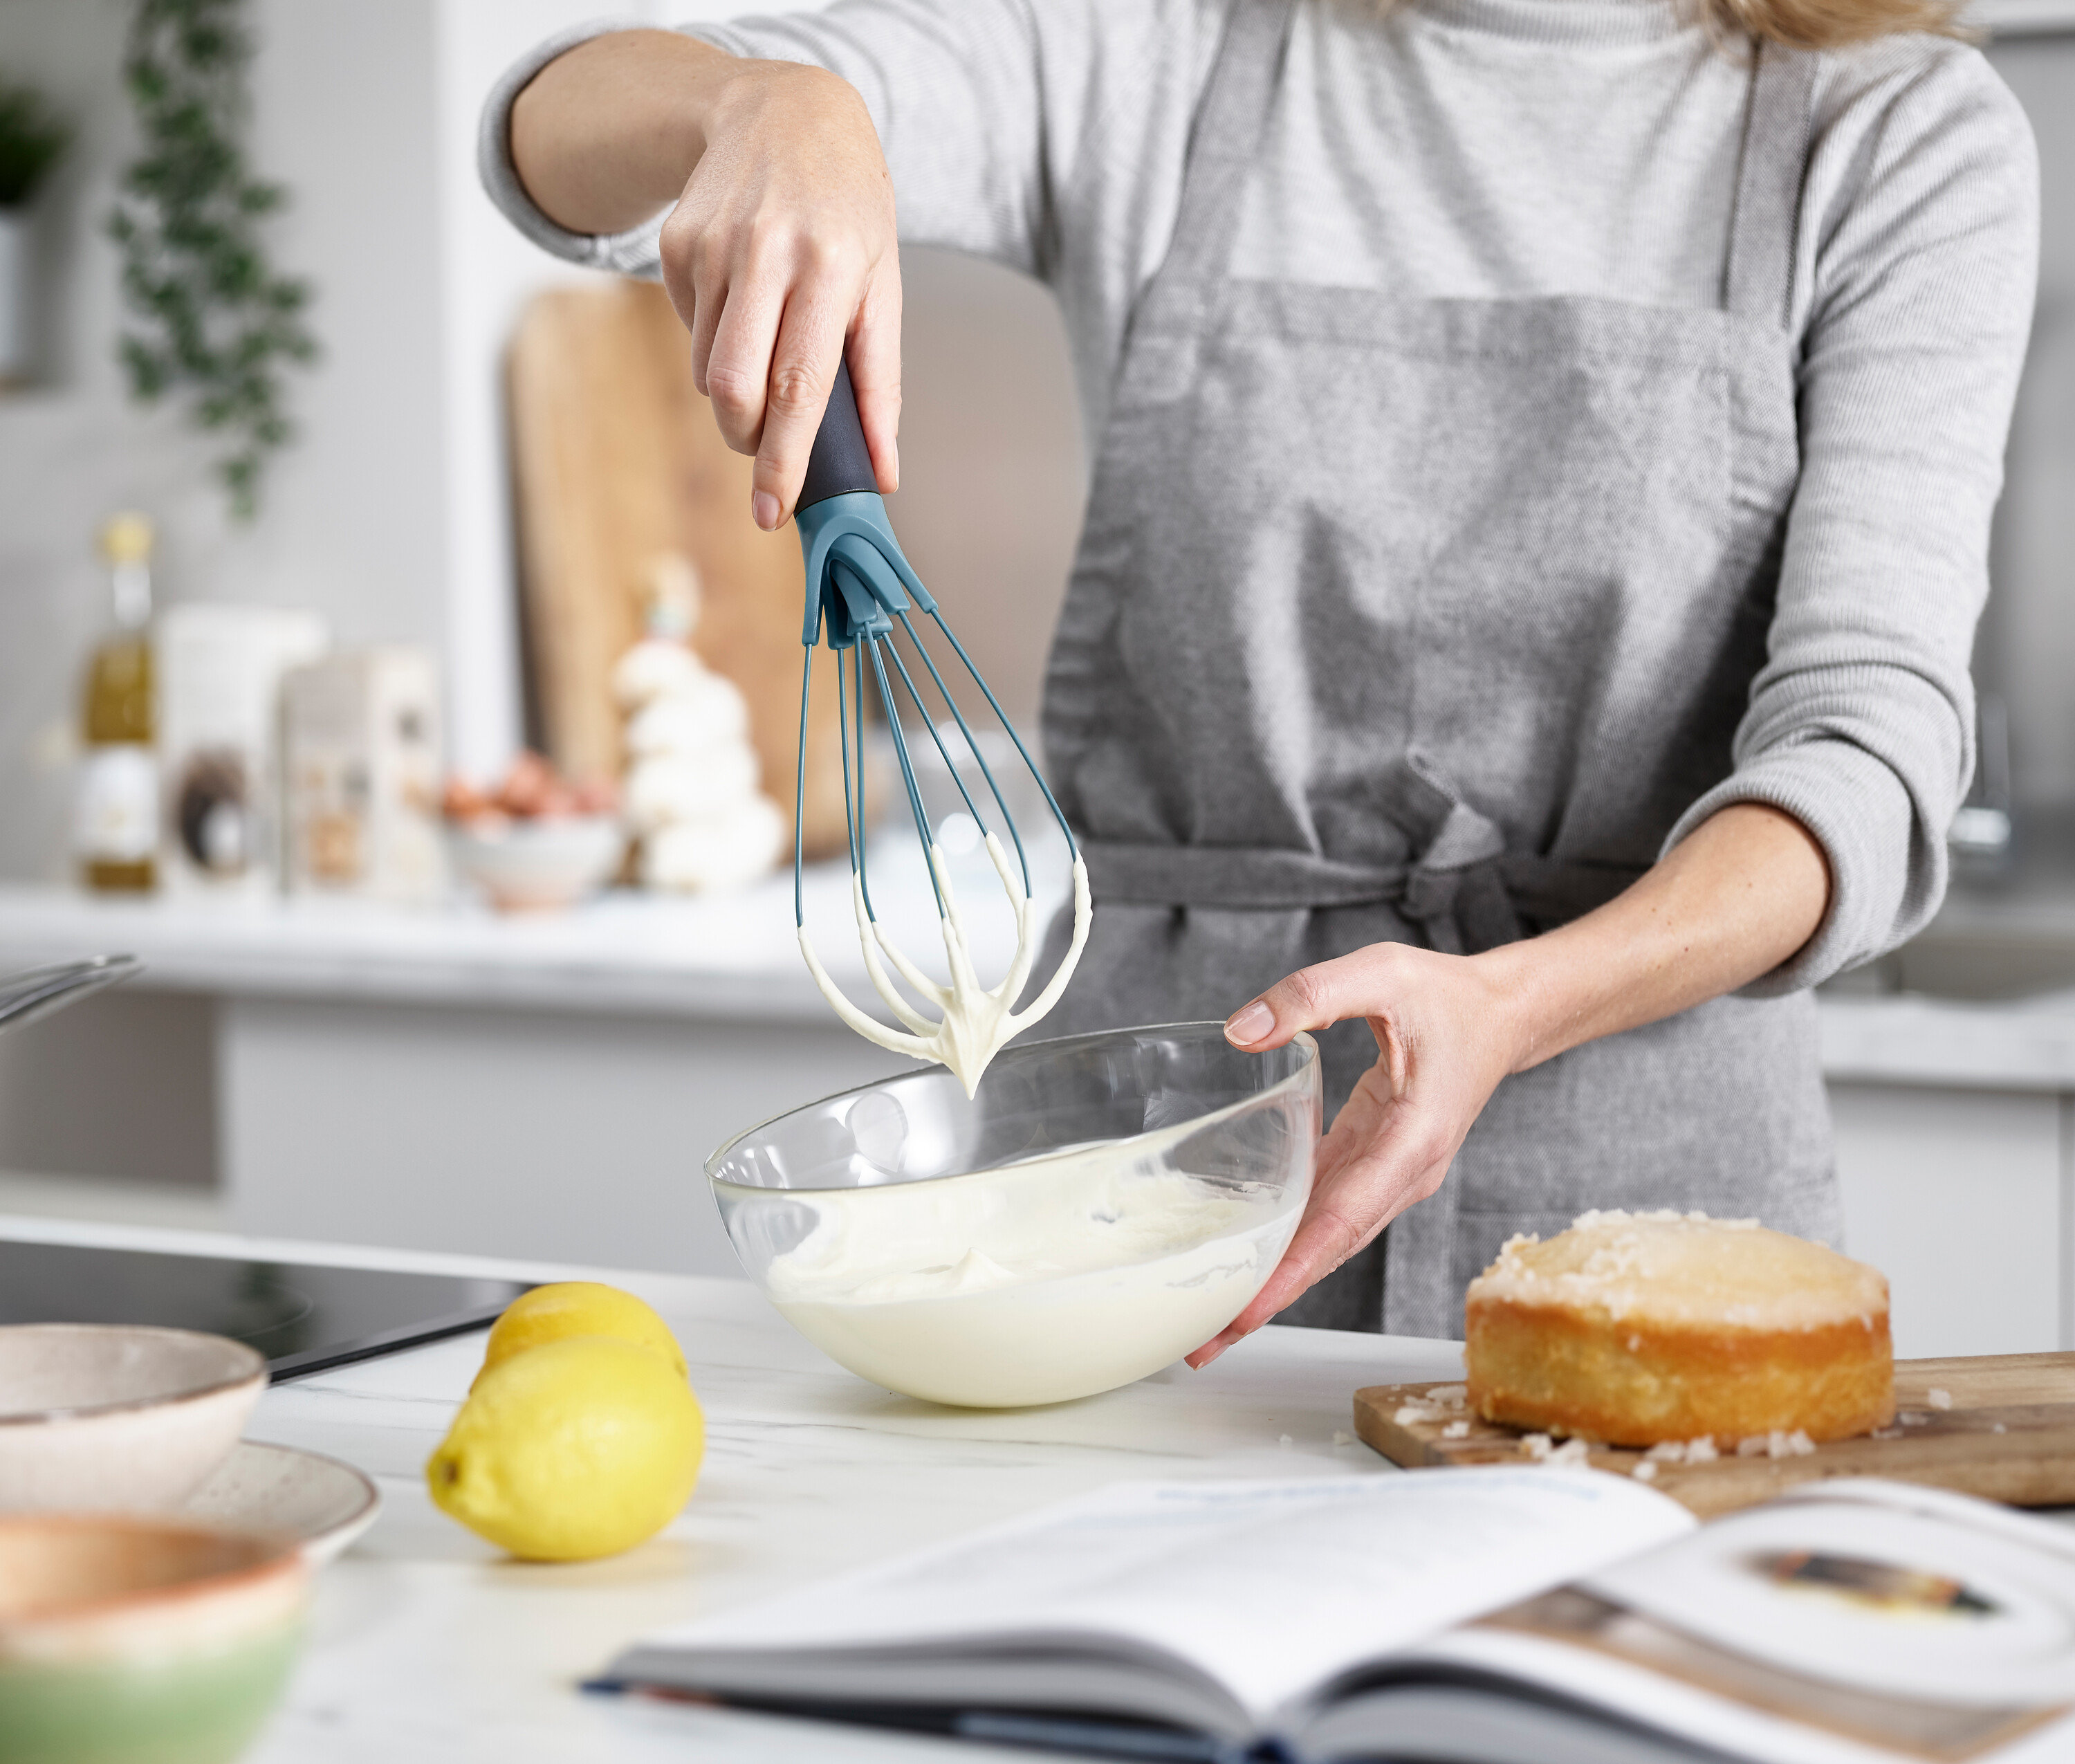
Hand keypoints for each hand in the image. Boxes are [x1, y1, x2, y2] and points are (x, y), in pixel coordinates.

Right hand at [658, 60, 900, 530]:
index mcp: (831, 267)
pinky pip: (689, 331)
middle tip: (765, 442)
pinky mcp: (676, 243)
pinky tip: (744, 299)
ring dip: (735, 389)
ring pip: (707, 369)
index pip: (800, 385)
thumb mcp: (884, 285)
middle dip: (745, 437)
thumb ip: (881, 385)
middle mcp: (767, 252)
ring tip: (768, 341)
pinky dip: (716, 341)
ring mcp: (713, 246)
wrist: (785, 112)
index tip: (771, 511)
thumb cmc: (849, 211)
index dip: (783, 458)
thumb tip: (883, 474)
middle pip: (734, 387)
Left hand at [1185, 943, 1523, 1367]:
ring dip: (1272, 1283)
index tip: (1246, 1310)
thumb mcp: (1382, 973)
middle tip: (1203, 1344)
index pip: (1344, 1218)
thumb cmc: (1448, 997)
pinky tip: (1242, 1263)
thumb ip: (1312, 994)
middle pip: (1329, 1252)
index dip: (1293, 1268)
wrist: (1502, 1015)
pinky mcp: (1374, 1169)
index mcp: (1414, 1140)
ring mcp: (1390, 1179)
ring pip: (1326, 1243)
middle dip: (1268, 1300)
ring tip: (1210, 1324)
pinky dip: (1286, 1246)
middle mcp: (1404, 1175)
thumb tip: (1241, 1029)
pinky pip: (1325, 1216)